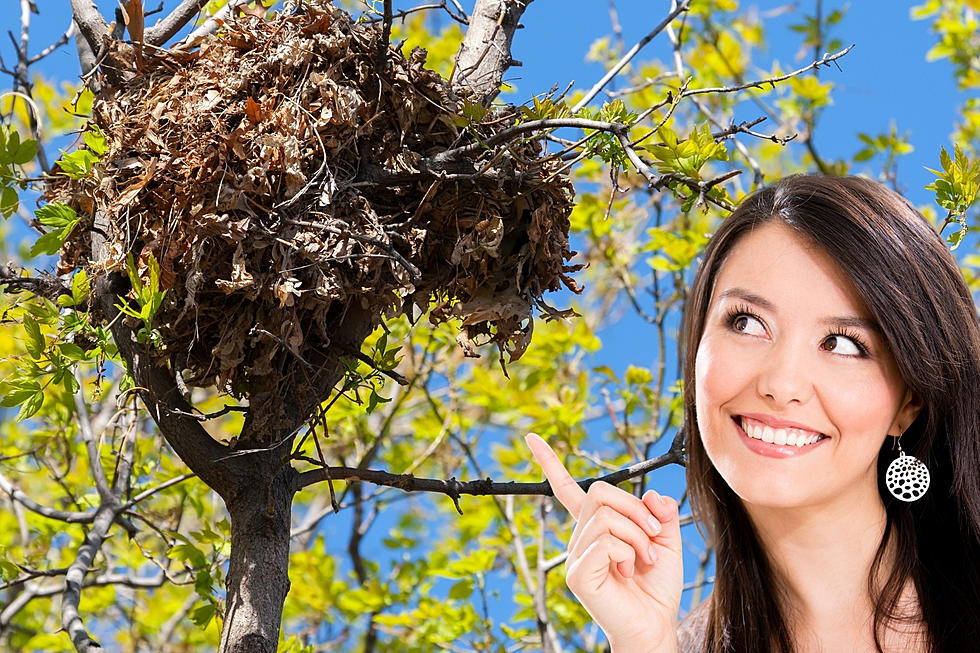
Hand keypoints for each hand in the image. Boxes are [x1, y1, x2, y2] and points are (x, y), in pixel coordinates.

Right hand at [526, 433, 682, 652]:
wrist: (655, 626)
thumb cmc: (656, 588)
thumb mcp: (666, 541)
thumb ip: (660, 513)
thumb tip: (653, 494)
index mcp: (595, 528)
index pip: (568, 490)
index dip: (550, 463)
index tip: (533, 437)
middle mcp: (579, 538)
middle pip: (599, 493)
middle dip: (634, 509)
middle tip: (652, 536)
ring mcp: (575, 555)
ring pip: (606, 516)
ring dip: (636, 535)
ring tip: (644, 558)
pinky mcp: (577, 573)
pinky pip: (604, 541)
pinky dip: (627, 550)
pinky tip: (628, 569)